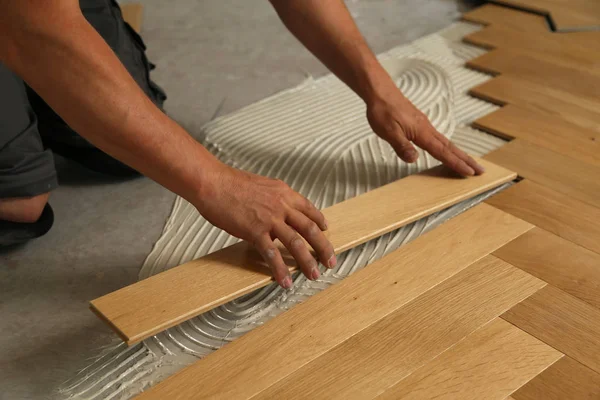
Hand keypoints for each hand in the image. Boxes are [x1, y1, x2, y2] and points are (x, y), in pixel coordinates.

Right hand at [195, 163, 336, 288]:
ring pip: (296, 243)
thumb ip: (273, 199)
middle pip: (310, 229)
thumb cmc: (230, 183)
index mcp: (283, 193)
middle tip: (330, 261)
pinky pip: (272, 254)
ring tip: (314, 275)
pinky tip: (285, 281)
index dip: (319, 220)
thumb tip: (277, 215)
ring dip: (308, 262)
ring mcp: (270, 219)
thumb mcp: (260, 186)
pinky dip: (280, 270)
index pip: (308, 208)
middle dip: (323, 247)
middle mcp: (281, 205)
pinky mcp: (255, 231)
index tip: (325, 230)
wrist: (212, 182)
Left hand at [366, 86, 484, 175]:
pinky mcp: (419, 123)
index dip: (455, 163)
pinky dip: (447, 147)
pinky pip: (438, 138)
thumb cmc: (383, 110)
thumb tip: (414, 159)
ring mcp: (424, 125)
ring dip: (459, 153)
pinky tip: (447, 150)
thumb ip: (402, 146)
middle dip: (466, 159)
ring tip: (469, 163)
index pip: (442, 152)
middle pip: (450, 147)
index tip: (469, 172)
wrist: (380, 92)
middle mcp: (427, 128)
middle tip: (480, 170)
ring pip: (446, 142)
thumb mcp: (388, 131)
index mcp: (421, 132)